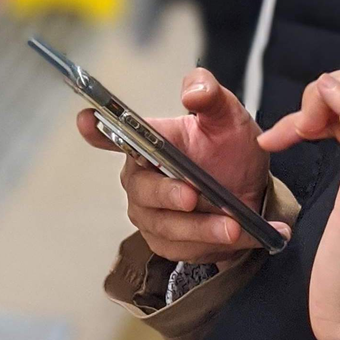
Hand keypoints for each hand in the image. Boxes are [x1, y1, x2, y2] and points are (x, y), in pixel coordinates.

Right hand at [77, 67, 282, 263]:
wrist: (252, 192)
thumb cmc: (231, 150)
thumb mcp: (228, 118)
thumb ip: (211, 96)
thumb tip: (192, 91)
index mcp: (149, 142)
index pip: (113, 133)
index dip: (96, 129)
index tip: (86, 120)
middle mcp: (141, 178)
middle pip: (142, 190)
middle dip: (167, 194)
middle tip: (193, 196)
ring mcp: (150, 213)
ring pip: (165, 225)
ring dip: (200, 227)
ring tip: (232, 226)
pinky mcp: (165, 241)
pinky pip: (181, 247)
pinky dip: (211, 244)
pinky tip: (236, 236)